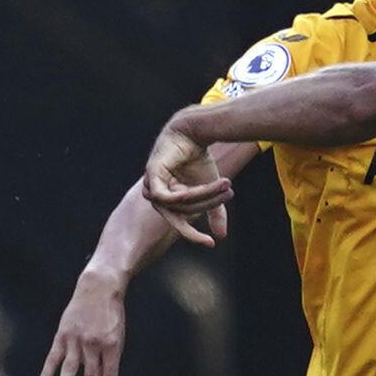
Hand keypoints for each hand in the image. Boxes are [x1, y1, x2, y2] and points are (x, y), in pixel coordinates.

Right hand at [39, 267, 129, 375]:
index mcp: (112, 346)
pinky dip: (48, 372)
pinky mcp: (63, 334)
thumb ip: (110, 356)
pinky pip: (54, 356)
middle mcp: (94, 344)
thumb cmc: (111, 314)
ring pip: (70, 368)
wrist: (99, 287)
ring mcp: (77, 339)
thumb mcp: (118, 335)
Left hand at [141, 124, 231, 245]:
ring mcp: (152, 184)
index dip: (194, 235)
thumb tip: (221, 236)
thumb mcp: (209, 190)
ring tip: (224, 186)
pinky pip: (167, 196)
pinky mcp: (152, 175)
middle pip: (179, 215)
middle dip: (204, 212)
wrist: (193, 132)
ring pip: (177, 206)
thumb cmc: (198, 159)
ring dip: (203, 198)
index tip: (211, 244)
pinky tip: (203, 188)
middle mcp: (157, 193)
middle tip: (223, 210)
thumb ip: (214, 212)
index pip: (179, 223)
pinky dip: (185, 195)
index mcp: (167, 199)